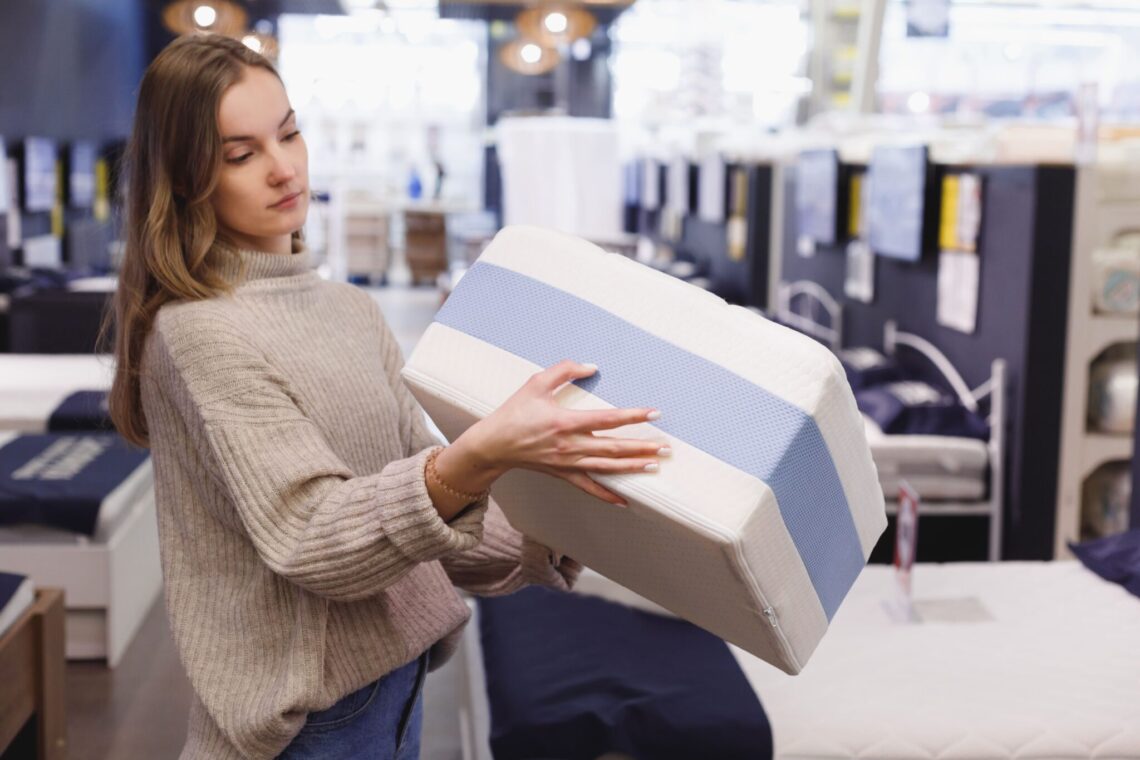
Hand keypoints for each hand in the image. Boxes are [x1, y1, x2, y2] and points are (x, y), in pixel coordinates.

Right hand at [459, 360, 668, 505]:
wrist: (493, 444)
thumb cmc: (514, 412)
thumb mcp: (536, 383)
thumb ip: (564, 370)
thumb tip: (591, 366)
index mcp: (566, 422)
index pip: (608, 419)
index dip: (634, 416)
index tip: (654, 413)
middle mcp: (571, 445)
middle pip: (614, 447)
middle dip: (643, 447)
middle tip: (666, 447)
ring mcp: (568, 463)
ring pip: (607, 467)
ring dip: (633, 467)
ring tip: (655, 465)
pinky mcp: (563, 474)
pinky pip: (589, 487)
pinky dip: (607, 495)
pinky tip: (625, 501)